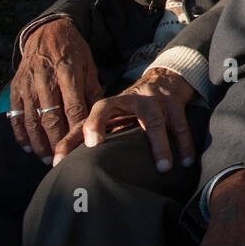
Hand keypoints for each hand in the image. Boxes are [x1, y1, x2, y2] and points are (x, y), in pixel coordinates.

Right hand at [10, 19, 102, 161]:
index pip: (73, 107)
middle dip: (57, 141)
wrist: (47, 32)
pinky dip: (21, 133)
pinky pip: (16, 115)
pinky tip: (28, 147)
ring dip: (38, 142)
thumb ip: (93, 91)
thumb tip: (99, 117)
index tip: (82, 146)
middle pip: (51, 117)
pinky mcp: (15, 88)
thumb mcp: (89, 66)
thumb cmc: (73, 52)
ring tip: (46, 158)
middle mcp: (45, 80)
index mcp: (67, 73)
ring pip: (32, 120)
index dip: (76, 129)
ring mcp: (28, 84)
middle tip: (63, 159)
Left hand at [51, 66, 196, 170]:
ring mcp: (151, 100)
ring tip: (163, 168)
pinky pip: (179, 125)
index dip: (70, 139)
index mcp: (111, 106)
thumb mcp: (120, 116)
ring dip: (159, 145)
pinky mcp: (173, 102)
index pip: (83, 120)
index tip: (59, 161)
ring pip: (152, 121)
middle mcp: (127, 100)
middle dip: (96, 124)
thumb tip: (79, 168)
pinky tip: (185, 162)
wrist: (168, 77)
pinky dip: (184, 144)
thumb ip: (104, 134)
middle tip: (93, 147)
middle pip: (105, 107)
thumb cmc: (138, 106)